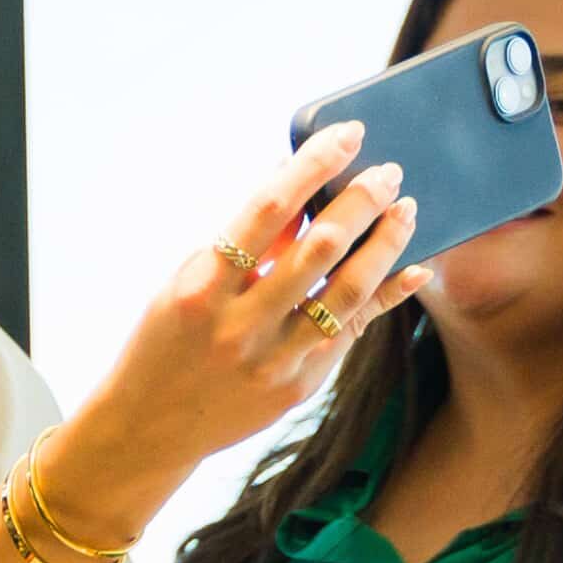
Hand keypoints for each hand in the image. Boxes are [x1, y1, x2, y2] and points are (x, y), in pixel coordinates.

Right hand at [35, 118, 433, 547]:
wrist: (148, 428)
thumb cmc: (167, 341)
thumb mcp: (187, 284)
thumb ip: (243, 244)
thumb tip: (297, 185)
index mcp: (201, 289)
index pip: (267, 210)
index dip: (313, 165)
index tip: (347, 134)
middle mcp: (238, 326)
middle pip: (319, 248)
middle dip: (362, 200)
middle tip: (388, 173)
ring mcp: (271, 361)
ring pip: (347, 291)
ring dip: (385, 243)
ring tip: (404, 210)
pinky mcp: (296, 387)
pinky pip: (354, 331)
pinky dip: (387, 295)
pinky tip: (414, 266)